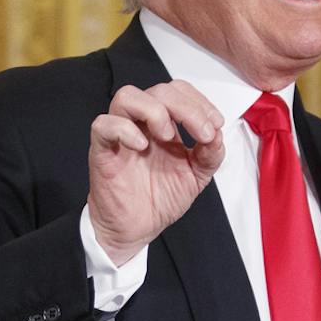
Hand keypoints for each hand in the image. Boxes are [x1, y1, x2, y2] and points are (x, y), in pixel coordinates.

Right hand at [88, 82, 226, 263]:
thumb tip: (218, 133)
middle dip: (186, 107)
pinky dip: (124, 129)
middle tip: (201, 132)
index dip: (199, 101)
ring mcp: (120, 135)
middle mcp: (142, 124)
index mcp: (164, 125)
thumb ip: (210, 155)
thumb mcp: (196, 176)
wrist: (135, 230)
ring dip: (155, 110)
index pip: (178, 92)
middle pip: (159, 90)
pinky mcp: (102, 150)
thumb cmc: (160, 199)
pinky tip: (141, 146)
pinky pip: (103, 124)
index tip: (215, 124)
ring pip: (127, 96)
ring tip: (168, 136)